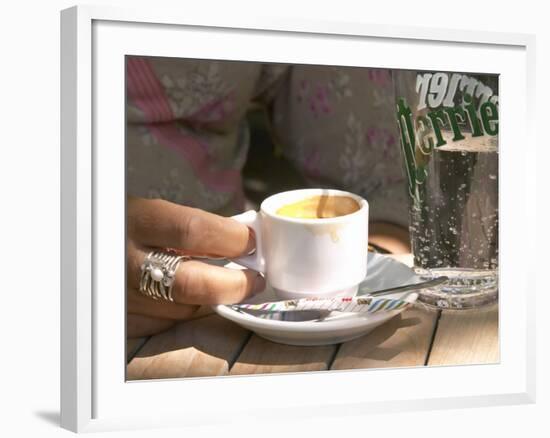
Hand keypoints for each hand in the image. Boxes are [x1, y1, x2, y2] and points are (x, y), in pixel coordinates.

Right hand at [126, 197, 264, 336]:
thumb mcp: (151, 213)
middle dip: (234, 284)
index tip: (251, 241)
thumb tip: (244, 241)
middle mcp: (125, 262)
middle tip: (255, 279)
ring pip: (184, 308)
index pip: (194, 231)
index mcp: (135, 221)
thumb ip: (192, 227)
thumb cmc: (124, 227)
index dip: (232, 238)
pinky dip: (187, 311)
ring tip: (226, 284)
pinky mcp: (122, 321)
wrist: (87, 246)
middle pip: (193, 283)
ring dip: (212, 299)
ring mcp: (122, 296)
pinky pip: (167, 323)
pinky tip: (191, 297)